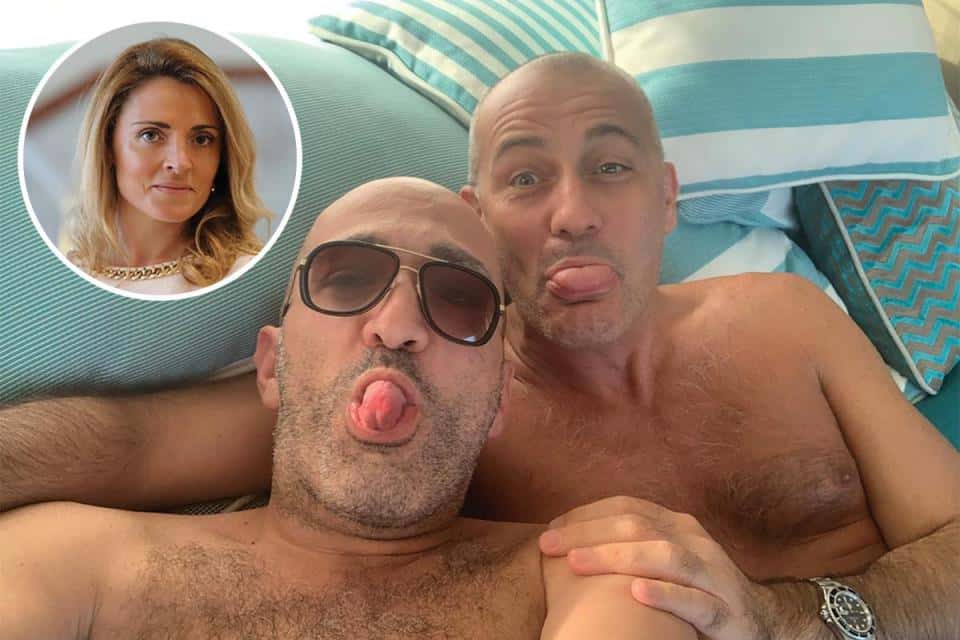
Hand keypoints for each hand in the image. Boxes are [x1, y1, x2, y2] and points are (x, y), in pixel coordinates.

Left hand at [540, 496, 776, 639]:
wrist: (763, 621)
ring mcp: (713, 575)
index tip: (551, 529)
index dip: (586, 515)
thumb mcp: (666, 560)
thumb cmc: (696, 590)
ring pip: (664, 557)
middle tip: (549, 545)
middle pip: (637, 527)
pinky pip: (695, 602)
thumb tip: (572, 543)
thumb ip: (632, 546)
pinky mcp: (726, 612)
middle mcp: (695, 542)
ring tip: (578, 563)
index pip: (627, 508)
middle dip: (588, 534)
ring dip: (617, 558)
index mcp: (677, 525)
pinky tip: (637, 593)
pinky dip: (666, 596)